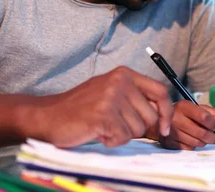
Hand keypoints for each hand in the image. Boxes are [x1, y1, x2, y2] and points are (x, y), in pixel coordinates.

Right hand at [25, 66, 172, 147]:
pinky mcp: (103, 114)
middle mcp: (120, 81)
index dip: (166, 113)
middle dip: (136, 128)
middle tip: (113, 125)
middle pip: (151, 116)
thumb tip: (163, 119)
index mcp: (124, 74)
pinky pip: (123, 137)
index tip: (165, 129)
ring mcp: (111, 96)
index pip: (160, 91)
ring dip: (121, 134)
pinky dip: (111, 141)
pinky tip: (97, 132)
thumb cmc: (81, 109)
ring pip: (137, 129)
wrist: (48, 116)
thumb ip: (135, 99)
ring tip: (102, 126)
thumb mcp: (110, 93)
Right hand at [157, 100, 214, 149]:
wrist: (164, 121)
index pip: (205, 117)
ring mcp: (170, 132)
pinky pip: (189, 149)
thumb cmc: (187, 114)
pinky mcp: (169, 143)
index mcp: (184, 106)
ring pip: (197, 143)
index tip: (213, 126)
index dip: (213, 124)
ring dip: (203, 142)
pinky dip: (193, 146)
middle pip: (202, 133)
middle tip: (211, 135)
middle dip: (211, 136)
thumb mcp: (201, 109)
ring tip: (200, 136)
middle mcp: (175, 118)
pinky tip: (190, 140)